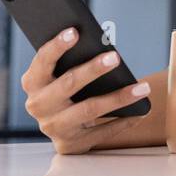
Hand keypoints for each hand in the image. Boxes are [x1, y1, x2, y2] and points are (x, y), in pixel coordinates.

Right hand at [21, 28, 151, 153]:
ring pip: (88, 110)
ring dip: (118, 98)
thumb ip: (72, 59)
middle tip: (115, 57)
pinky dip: (123, 121)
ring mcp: (53, 127)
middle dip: (92, 70)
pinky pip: (101, 132)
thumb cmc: (68, 87)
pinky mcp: (70, 144)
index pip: (43, 61)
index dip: (57, 46)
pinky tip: (140, 112)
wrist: (63, 126)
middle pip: (68, 84)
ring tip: (143, 88)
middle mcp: (38, 105)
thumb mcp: (62, 73)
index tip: (75, 31)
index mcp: (33, 82)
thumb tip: (101, 42)